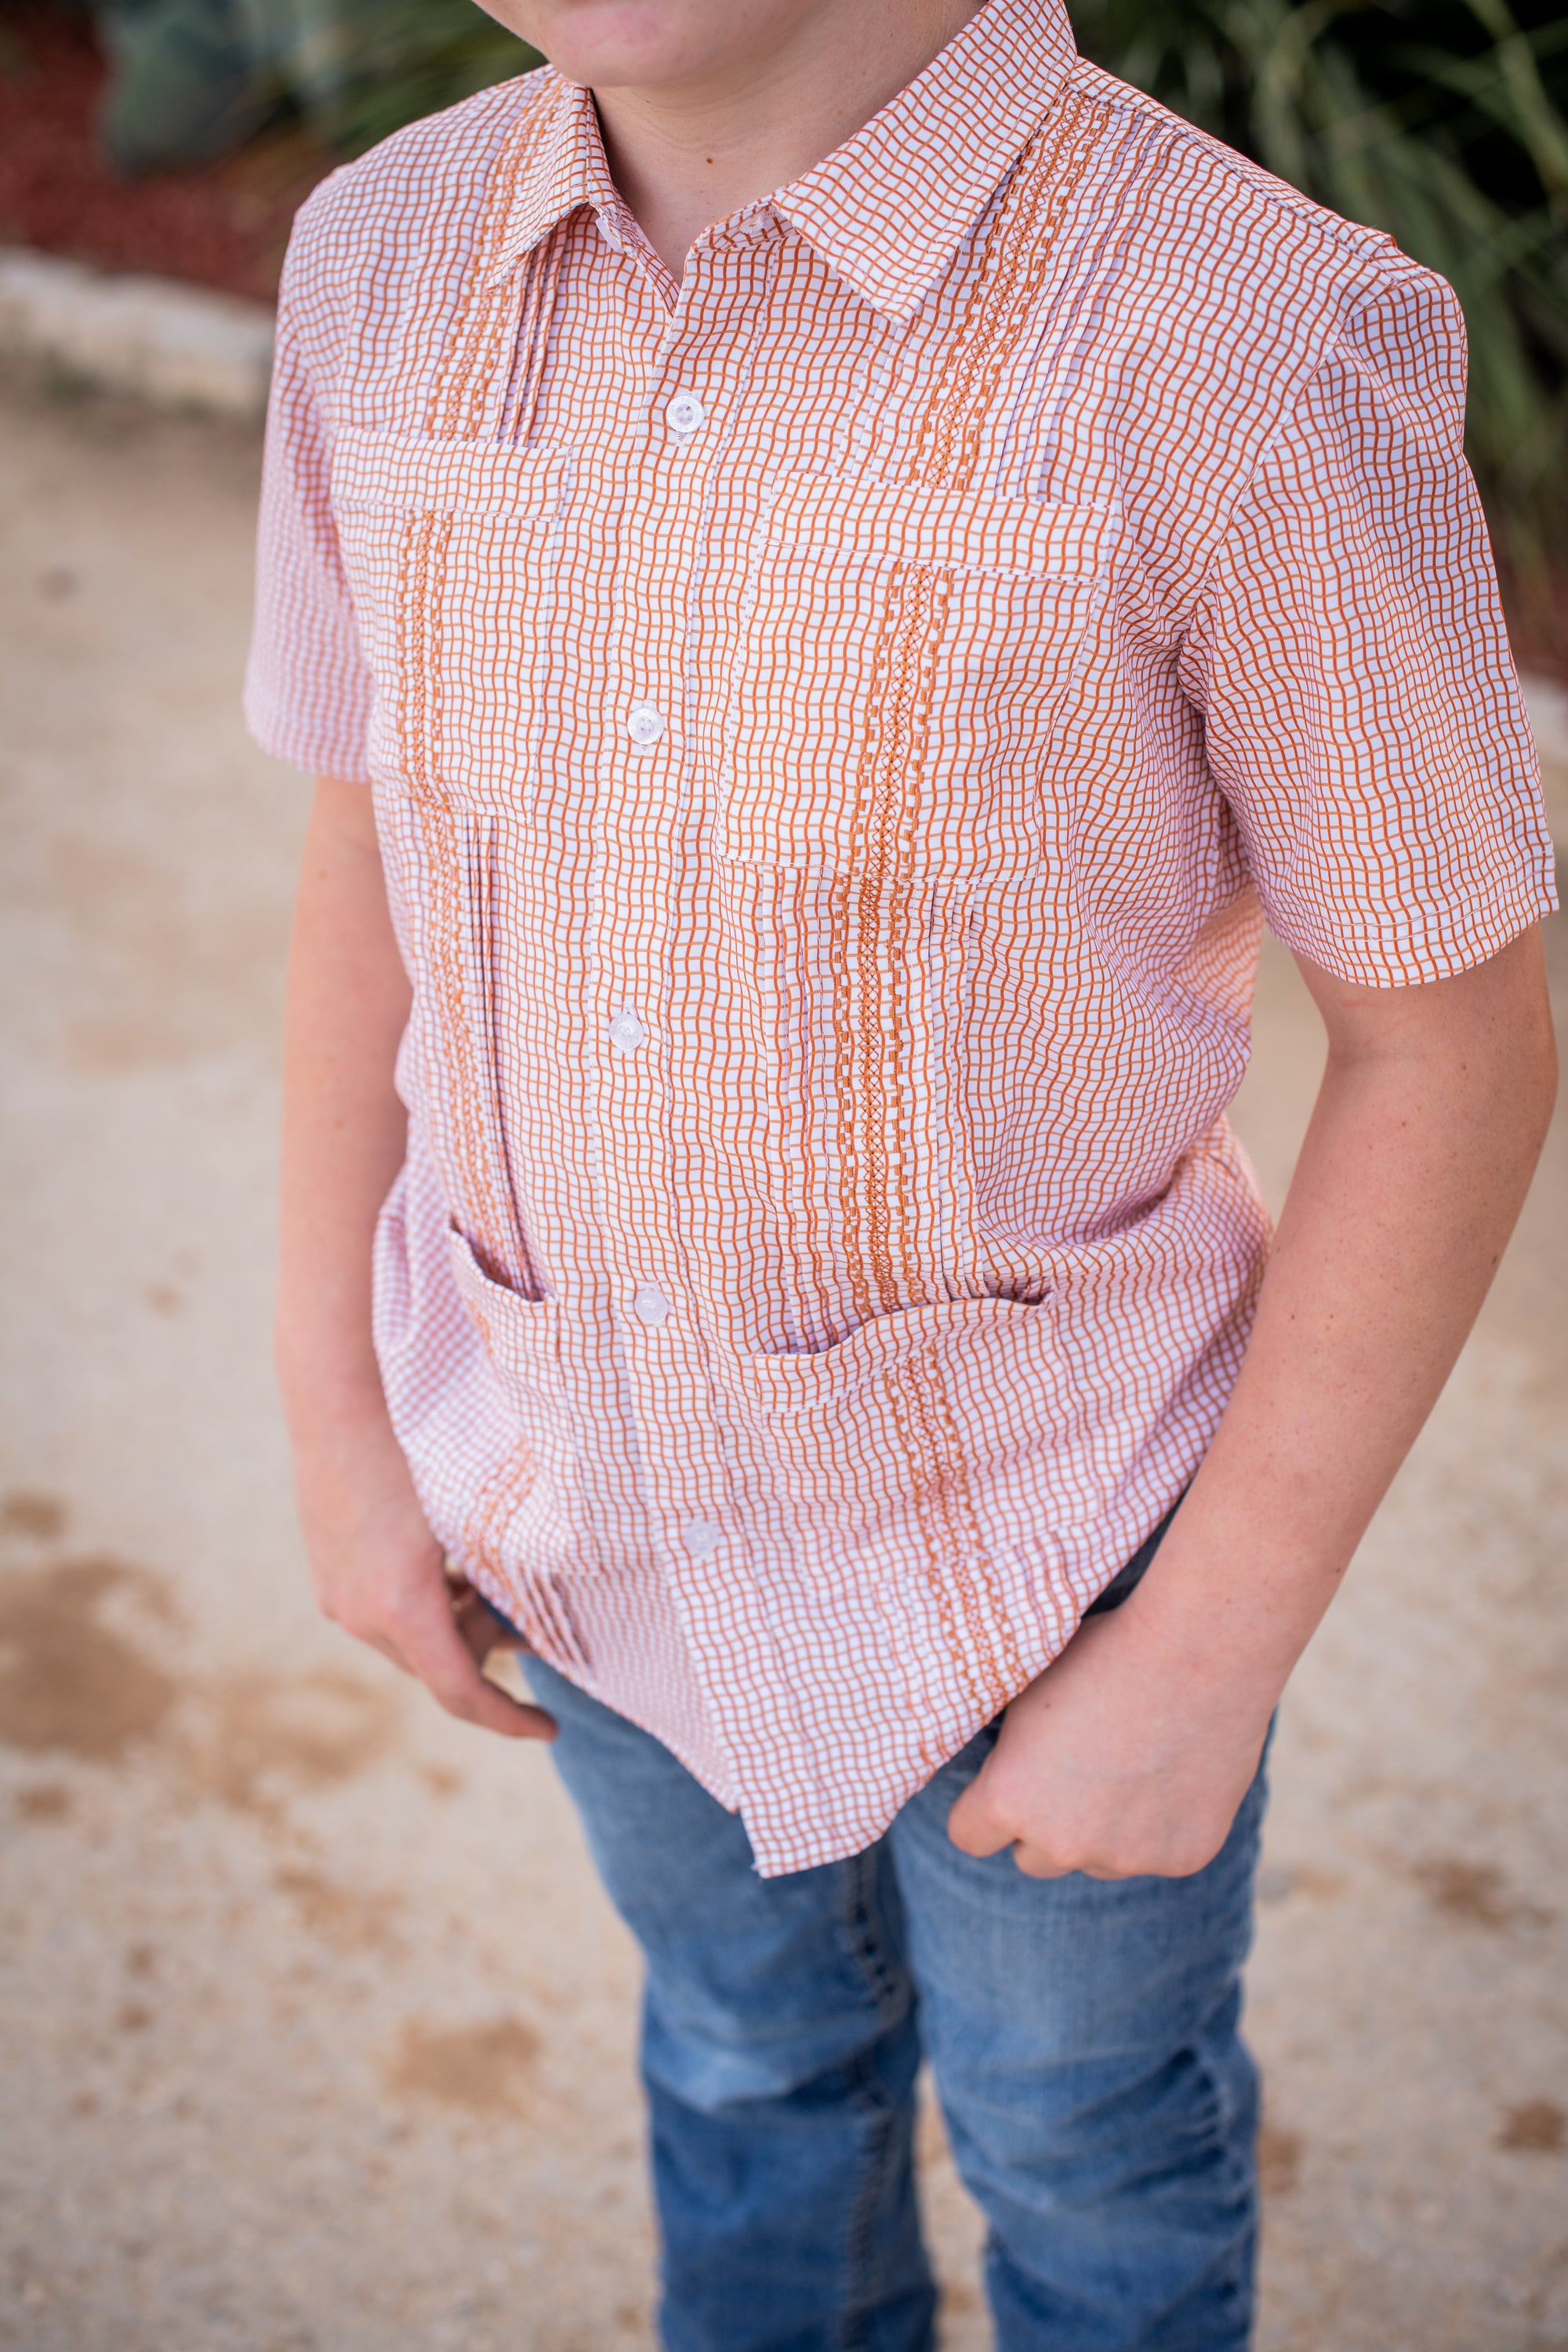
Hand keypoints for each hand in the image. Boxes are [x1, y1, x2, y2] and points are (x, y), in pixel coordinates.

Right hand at [294, 1408, 556, 1740]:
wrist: (338, 1396)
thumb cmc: (417, 1446)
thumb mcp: (474, 1515)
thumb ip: (506, 1574)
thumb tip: (543, 1620)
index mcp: (402, 1606)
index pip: (460, 1694)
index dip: (509, 1720)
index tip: (550, 1727)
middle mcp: (361, 1614)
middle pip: (440, 1664)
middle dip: (490, 1650)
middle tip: (535, 1615)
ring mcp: (338, 1597)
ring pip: (414, 1637)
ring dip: (458, 1624)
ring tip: (494, 1578)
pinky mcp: (329, 1576)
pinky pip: (388, 1612)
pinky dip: (429, 1603)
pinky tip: (452, 1560)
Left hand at [945, 1599, 1271, 1878]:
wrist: (1198, 1649)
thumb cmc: (1104, 1651)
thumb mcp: (1026, 1691)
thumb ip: (1006, 1751)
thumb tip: (996, 1769)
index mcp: (1010, 1799)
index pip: (968, 1836)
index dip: (982, 1810)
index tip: (1000, 1788)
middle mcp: (1063, 1843)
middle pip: (1033, 1858)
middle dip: (1044, 1826)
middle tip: (1075, 1772)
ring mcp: (1127, 1858)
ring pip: (1099, 1859)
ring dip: (1105, 1830)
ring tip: (1134, 1761)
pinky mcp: (1183, 1858)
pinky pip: (1157, 1853)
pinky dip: (1163, 1825)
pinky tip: (1177, 1770)